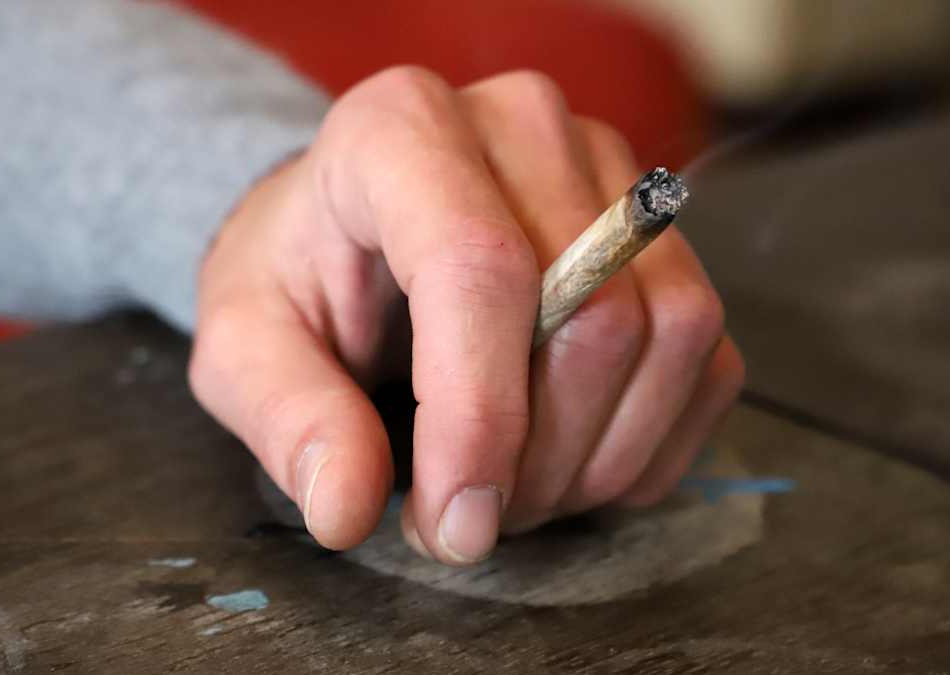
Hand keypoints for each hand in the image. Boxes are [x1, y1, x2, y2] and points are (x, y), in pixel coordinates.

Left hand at [188, 67, 743, 564]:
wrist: (348, 231)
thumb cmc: (296, 280)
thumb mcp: (243, 345)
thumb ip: (287, 417)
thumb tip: (346, 506)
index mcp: (401, 128)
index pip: (477, 267)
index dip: (479, 416)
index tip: (455, 524)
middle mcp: (520, 124)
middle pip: (591, 311)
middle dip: (537, 457)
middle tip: (467, 520)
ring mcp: (605, 171)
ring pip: (668, 331)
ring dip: (600, 455)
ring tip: (516, 493)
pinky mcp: (657, 233)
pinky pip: (707, 351)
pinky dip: (653, 441)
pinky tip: (577, 468)